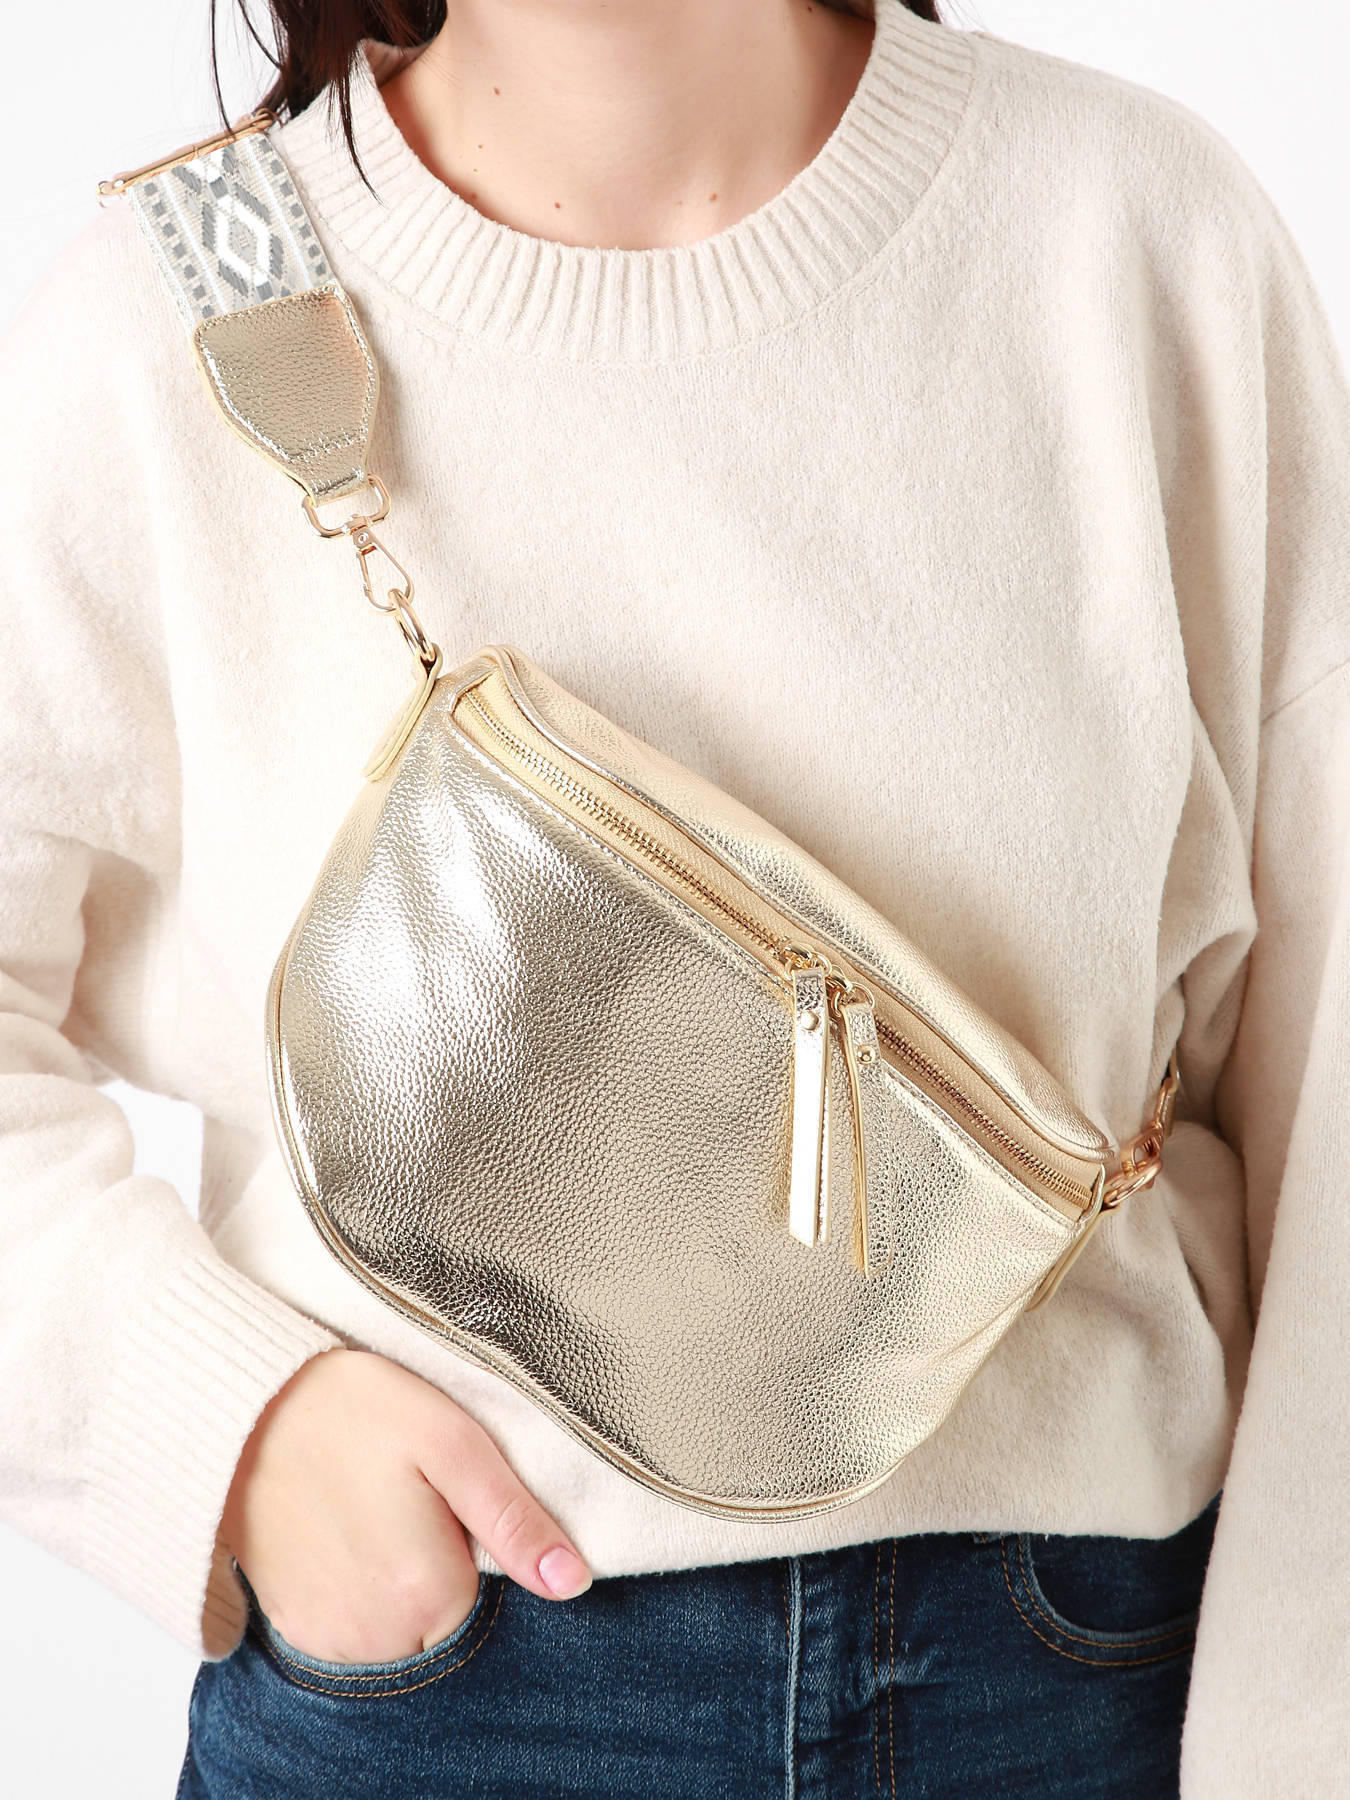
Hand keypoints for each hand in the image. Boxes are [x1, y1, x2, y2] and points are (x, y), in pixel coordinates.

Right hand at [220, 1346, 591, 1662]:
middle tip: (405, 1496)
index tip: (445, 1496)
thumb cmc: (352, 1409)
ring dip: (398, 1584)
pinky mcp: (291, 1628)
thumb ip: (514, 1520)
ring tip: (371, 1508)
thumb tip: (572, 1582)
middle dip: (440, 1567)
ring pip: (400, 1631)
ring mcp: (326, 1639)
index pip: (491, 1598)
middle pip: (445, 1621)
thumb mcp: (452, 1443)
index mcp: (425, 1593)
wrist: (240, 1406)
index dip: (475, 1541)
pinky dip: (357, 1591)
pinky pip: (353, 1631)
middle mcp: (374, 1637)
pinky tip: (342, 1529)